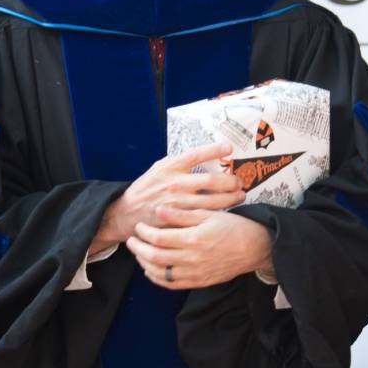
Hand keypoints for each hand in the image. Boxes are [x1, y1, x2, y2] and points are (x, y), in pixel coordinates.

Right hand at [91, 143, 242, 254]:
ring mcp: (178, 203)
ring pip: (213, 200)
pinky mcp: (179, 219)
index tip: (229, 147)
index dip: (214, 150)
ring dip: (231, 198)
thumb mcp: (158, 169)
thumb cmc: (146, 189)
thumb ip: (179, 164)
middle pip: (212, 180)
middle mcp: (175, 183)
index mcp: (170, 167)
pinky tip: (226, 211)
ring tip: (239, 196)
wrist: (126, 213)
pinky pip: (204, 216)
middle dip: (231, 181)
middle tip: (240, 182)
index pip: (196, 155)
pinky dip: (218, 213)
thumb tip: (204, 155)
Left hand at [126, 206, 272, 290]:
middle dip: (138, 248)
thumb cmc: (233, 227)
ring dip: (144, 263)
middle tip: (132, 240)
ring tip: (139, 253)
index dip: (144, 232)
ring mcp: (195, 273)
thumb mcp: (208, 215)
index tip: (139, 226)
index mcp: (194, 239)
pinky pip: (171, 284)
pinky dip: (157, 278)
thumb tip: (158, 210)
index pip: (158, 238)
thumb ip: (182, 215)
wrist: (254, 248)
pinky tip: (151, 270)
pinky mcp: (198, 282)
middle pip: (154, 256)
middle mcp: (192, 259)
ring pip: (160, 273)